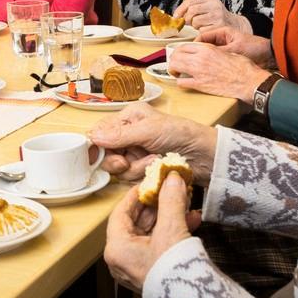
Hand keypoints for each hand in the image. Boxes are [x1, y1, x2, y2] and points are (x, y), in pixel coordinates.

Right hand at [88, 102, 215, 184]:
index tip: (97, 157)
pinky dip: (142, 175)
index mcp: (127, 118)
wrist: (205, 156)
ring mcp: (136, 153)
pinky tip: (156, 169)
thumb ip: (120, 135)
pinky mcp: (143, 170)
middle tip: (126, 162)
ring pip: (118, 169)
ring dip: (135, 168)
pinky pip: (131, 178)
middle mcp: (128, 135)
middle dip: (117, 160)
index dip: (96, 146)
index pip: (100, 132)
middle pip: (106, 154)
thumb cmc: (180, 134)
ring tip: (153, 161)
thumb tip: (93, 137)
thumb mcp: (148, 130)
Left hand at [103, 178, 200, 292]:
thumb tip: (172, 178)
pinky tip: (192, 221)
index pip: (120, 213)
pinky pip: (160, 246)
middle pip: (136, 223)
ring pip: (151, 234)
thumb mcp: (171, 229)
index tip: (149, 183)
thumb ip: (171, 200)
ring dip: (169, 216)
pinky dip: (174, 232)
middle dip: (157, 205)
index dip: (135, 195)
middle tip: (170, 189)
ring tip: (186, 202)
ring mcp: (138, 268)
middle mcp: (123, 260)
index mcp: (117, 249)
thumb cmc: (173, 271)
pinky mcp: (154, 273)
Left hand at [168, 42, 269, 102]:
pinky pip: (182, 83)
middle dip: (173, 59)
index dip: (179, 51)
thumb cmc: (242, 67)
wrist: (248, 81)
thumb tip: (206, 53)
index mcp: (207, 49)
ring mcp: (198, 72)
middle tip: (176, 64)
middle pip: (176, 55)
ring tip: (177, 73)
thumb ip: (212, 51)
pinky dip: (180, 82)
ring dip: (174, 69)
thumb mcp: (226, 51)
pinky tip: (184, 82)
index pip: (184, 46)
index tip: (179, 54)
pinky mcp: (200, 85)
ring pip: (174, 67)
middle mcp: (200, 58)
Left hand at [174, 0, 249, 32]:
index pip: (190, 1)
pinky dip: (201, 32)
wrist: (234, 25)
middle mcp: (215, 6)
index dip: (180, 9)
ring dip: (194, 26)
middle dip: (186, 19)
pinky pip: (202, 31)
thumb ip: (195, 0)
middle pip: (191, 11)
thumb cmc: (217, 16)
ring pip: (195, 22)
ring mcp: (218, 16)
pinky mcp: (219, 27)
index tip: (175, 16)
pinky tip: (206, 30)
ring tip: (200, 26)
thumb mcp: (207, 5)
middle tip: (188, 23)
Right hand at [197, 26, 274, 66]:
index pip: (203, 37)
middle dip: (197, 53)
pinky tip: (208, 71)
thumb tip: (204, 56)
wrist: (269, 56)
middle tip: (191, 61)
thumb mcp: (236, 49)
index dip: (195, 45)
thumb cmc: (256, 47)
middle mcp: (221, 40)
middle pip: (203, 45)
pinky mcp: (227, 57)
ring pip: (208, 54)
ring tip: (198, 67)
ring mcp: (224, 49)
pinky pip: (215, 60)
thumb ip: (220, 51)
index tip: (189, 54)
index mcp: (222, 32)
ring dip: (204, 60)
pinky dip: (211, 64)